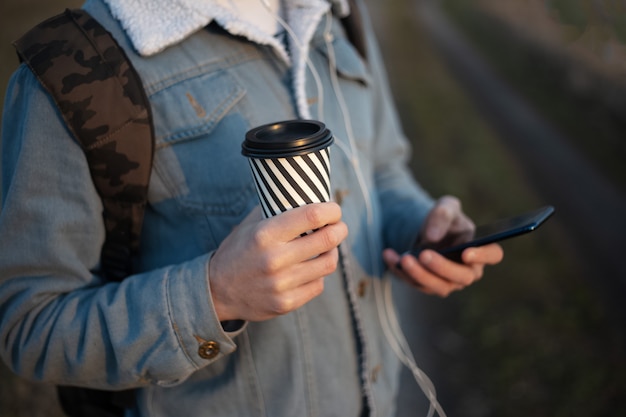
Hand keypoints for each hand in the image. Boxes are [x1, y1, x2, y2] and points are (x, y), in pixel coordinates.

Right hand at [208, 202, 347, 321]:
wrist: (217, 291)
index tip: (334, 209)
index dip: (331, 210)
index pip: (312, 216)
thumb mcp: (249, 225)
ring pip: (328, 264)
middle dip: (340, 229)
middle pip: (327, 239)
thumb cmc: (238, 251)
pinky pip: (318, 285)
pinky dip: (319, 274)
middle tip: (339, 226)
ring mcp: (281, 284)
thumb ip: (276, 209)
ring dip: (332, 252)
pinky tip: (311, 268)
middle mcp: (274, 259)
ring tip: (327, 247)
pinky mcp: (286, 303)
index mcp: (265, 234)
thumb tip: (309, 194)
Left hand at [382, 196, 502, 296]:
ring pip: (438, 286)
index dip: (483, 256)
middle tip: (425, 255)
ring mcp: (448, 281)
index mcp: (479, 248)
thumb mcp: (444, 207)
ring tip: (404, 258)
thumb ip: (441, 215)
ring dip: (419, 274)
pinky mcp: (428, 285)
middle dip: (442, 268)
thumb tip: (433, 237)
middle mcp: (467, 270)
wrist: (425, 230)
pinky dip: (401, 271)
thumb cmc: (443, 219)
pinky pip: (415, 283)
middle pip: (462, 277)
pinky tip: (389, 255)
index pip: (492, 255)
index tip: (466, 252)